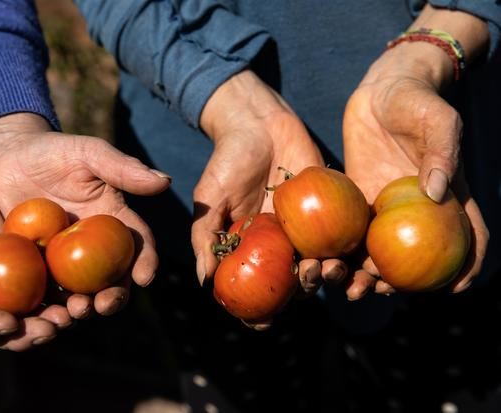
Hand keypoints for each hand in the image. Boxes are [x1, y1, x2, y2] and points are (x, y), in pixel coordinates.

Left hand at [0, 113, 170, 316]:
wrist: (6, 158)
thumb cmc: (53, 151)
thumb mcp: (89, 153)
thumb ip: (123, 168)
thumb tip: (165, 182)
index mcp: (114, 222)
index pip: (138, 245)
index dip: (146, 262)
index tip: (144, 277)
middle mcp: (95, 248)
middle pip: (113, 279)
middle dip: (114, 297)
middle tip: (103, 304)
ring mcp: (65, 262)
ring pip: (81, 293)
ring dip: (82, 308)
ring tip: (74, 312)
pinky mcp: (36, 269)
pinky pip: (44, 292)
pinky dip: (47, 308)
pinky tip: (42, 314)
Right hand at [0, 153, 68, 350]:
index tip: (9, 322)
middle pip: (3, 326)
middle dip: (28, 332)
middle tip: (54, 327)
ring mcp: (4, 282)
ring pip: (31, 310)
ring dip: (53, 316)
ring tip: (77, 311)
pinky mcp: (26, 265)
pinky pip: (46, 283)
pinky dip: (64, 290)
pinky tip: (86, 288)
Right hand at [195, 70, 350, 307]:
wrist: (258, 122)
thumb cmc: (227, 160)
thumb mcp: (209, 198)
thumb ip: (205, 236)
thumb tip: (205, 282)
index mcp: (251, 247)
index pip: (255, 287)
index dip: (258, 310)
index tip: (263, 323)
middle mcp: (280, 243)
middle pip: (294, 281)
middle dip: (302, 292)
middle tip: (305, 279)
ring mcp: (307, 227)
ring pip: (322, 262)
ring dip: (330, 273)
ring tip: (330, 267)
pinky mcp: (331, 207)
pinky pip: (343, 233)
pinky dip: (352, 249)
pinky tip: (355, 255)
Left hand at [343, 41, 488, 298]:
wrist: (383, 88)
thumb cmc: (419, 101)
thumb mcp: (439, 122)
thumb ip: (442, 154)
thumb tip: (438, 194)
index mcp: (447, 198)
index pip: (467, 238)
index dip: (467, 268)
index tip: (453, 291)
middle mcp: (416, 211)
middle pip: (413, 258)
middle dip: (398, 283)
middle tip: (375, 291)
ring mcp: (385, 207)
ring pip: (377, 252)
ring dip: (363, 275)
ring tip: (346, 288)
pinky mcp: (357, 199)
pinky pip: (349, 231)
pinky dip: (340, 251)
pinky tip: (323, 263)